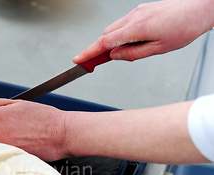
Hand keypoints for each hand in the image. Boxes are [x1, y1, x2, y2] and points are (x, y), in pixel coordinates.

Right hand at [74, 0, 213, 62]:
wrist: (201, 6)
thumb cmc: (185, 26)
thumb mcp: (159, 49)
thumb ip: (133, 54)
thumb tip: (116, 57)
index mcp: (135, 28)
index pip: (103, 43)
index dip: (88, 53)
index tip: (78, 60)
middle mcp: (133, 17)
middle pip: (106, 35)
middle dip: (101, 49)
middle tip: (100, 63)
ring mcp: (136, 11)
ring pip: (114, 29)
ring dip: (113, 42)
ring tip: (128, 51)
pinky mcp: (142, 9)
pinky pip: (124, 23)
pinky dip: (123, 34)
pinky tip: (136, 40)